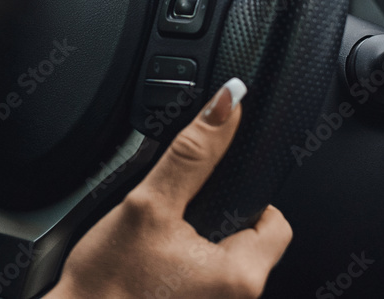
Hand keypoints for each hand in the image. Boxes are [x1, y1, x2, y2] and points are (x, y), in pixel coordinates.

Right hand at [45, 78, 291, 298]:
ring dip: (192, 241)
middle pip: (247, 238)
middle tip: (171, 219)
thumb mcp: (149, 205)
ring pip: (219, 258)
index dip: (243, 196)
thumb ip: (192, 152)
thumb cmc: (106, 286)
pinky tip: (150, 263)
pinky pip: (198, 277)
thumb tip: (227, 104)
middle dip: (212, 218)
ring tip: (155, 244)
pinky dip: (179, 264)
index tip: (211, 191)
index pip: (276, 220)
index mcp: (242, 276)